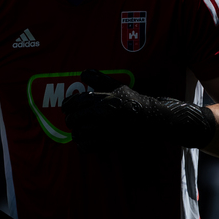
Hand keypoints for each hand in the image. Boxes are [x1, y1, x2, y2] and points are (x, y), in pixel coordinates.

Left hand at [61, 69, 216, 150]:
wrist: (152, 119)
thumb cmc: (134, 100)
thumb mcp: (117, 87)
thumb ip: (99, 79)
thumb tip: (84, 72)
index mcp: (102, 99)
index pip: (73, 103)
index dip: (66, 106)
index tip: (66, 108)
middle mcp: (101, 115)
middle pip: (72, 119)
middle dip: (71, 119)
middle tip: (74, 119)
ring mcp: (105, 130)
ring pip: (77, 134)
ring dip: (77, 132)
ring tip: (80, 130)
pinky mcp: (109, 143)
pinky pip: (86, 146)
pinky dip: (83, 144)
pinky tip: (86, 140)